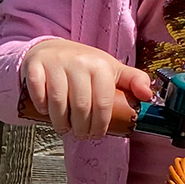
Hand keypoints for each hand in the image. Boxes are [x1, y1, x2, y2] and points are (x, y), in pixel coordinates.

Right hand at [20, 38, 154, 138]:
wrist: (52, 49)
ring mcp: (56, 64)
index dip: (100, 124)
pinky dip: (42, 106)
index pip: (103, 103)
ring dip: (61, 122)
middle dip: (81, 128)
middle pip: (80, 106)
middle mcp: (78, 62)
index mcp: (100, 65)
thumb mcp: (111, 70)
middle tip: (80, 134)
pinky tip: (46, 111)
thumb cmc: (84, 65)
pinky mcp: (36, 66)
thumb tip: (148, 95)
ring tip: (64, 128)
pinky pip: (38, 92)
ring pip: (58, 102)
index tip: (96, 134)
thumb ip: (133, 80)